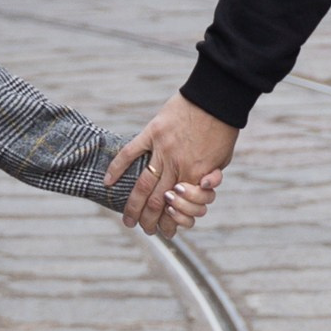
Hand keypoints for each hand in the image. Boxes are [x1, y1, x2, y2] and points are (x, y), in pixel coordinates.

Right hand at [107, 92, 239, 235]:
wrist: (216, 98)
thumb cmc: (223, 129)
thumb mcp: (222, 160)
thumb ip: (208, 177)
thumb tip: (200, 189)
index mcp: (195, 174)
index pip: (178, 207)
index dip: (171, 224)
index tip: (166, 232)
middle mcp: (176, 165)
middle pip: (156, 201)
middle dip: (149, 220)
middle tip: (143, 230)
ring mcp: (162, 149)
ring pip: (143, 183)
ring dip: (133, 205)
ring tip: (127, 220)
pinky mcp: (152, 132)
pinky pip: (131, 152)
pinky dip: (117, 167)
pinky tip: (107, 181)